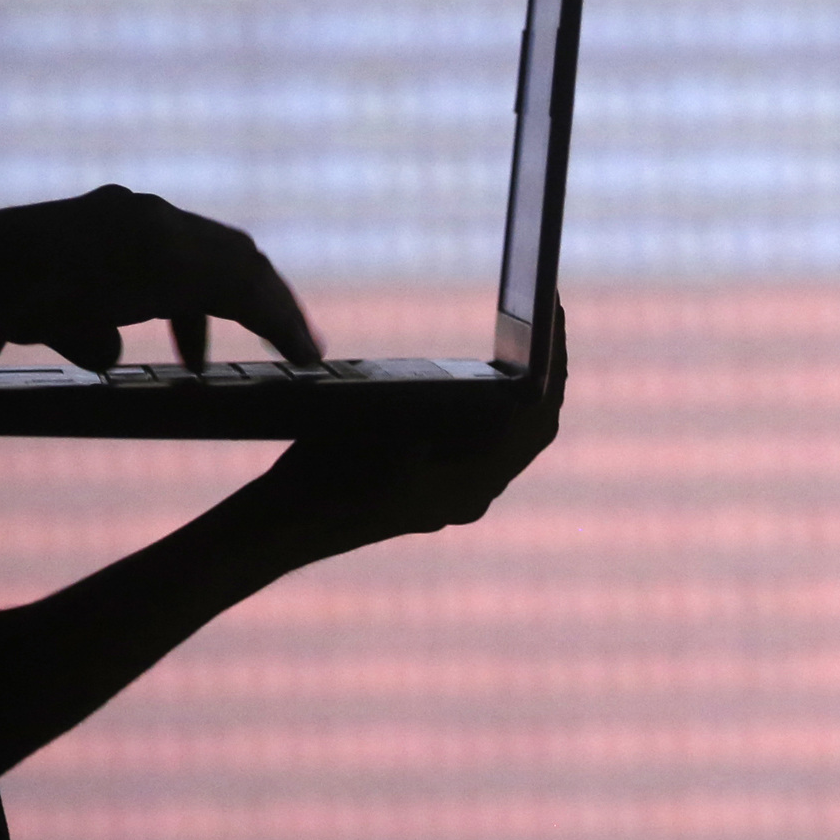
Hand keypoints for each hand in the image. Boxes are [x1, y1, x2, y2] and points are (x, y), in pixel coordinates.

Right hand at [0, 184, 320, 376]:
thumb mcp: (50, 316)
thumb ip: (90, 330)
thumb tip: (113, 351)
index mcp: (113, 219)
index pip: (182, 245)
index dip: (209, 286)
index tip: (221, 323)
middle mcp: (145, 214)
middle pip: (225, 249)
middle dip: (257, 292)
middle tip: (287, 332)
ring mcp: (164, 229)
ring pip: (244, 265)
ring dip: (277, 308)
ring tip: (302, 349)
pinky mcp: (184, 260)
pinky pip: (249, 292)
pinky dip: (279, 323)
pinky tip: (300, 355)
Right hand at [259, 306, 567, 546]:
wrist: (283, 525)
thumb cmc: (325, 480)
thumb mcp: (377, 438)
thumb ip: (429, 433)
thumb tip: (475, 416)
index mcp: (472, 485)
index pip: (538, 416)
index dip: (556, 362)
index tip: (556, 314)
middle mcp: (475, 494)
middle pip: (535, 423)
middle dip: (548, 369)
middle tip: (549, 314)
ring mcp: (456, 494)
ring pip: (513, 434)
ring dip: (524, 387)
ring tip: (526, 337)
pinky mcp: (436, 488)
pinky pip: (486, 442)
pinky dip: (495, 405)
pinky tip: (483, 374)